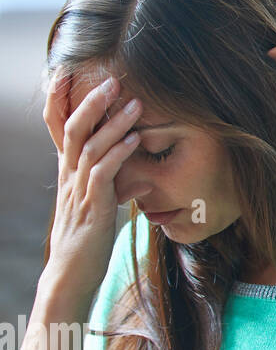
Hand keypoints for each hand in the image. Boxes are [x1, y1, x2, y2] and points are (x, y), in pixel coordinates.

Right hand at [39, 67, 141, 304]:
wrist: (71, 276)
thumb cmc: (88, 241)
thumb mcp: (103, 207)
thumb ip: (119, 187)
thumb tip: (144, 177)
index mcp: (68, 172)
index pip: (57, 128)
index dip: (59, 100)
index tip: (65, 72)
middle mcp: (69, 176)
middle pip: (72, 129)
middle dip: (92, 102)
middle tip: (114, 80)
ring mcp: (78, 191)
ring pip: (89, 147)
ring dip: (114, 123)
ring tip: (136, 103)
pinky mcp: (92, 208)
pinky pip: (103, 174)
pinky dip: (119, 154)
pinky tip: (136, 139)